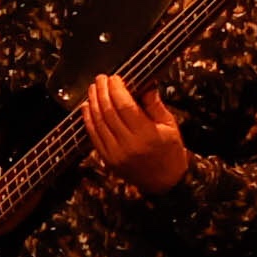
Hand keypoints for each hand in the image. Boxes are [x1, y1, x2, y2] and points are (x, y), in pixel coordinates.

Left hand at [75, 71, 189, 193]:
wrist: (164, 180)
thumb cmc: (170, 149)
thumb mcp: (169, 124)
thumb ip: (154, 104)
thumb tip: (145, 82)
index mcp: (146, 134)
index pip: (125, 106)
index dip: (117, 89)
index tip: (114, 77)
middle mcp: (128, 144)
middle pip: (108, 112)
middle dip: (102, 92)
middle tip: (100, 78)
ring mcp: (114, 153)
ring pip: (98, 123)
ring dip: (93, 103)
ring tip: (93, 89)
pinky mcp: (106, 159)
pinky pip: (93, 136)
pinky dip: (88, 120)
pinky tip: (87, 107)